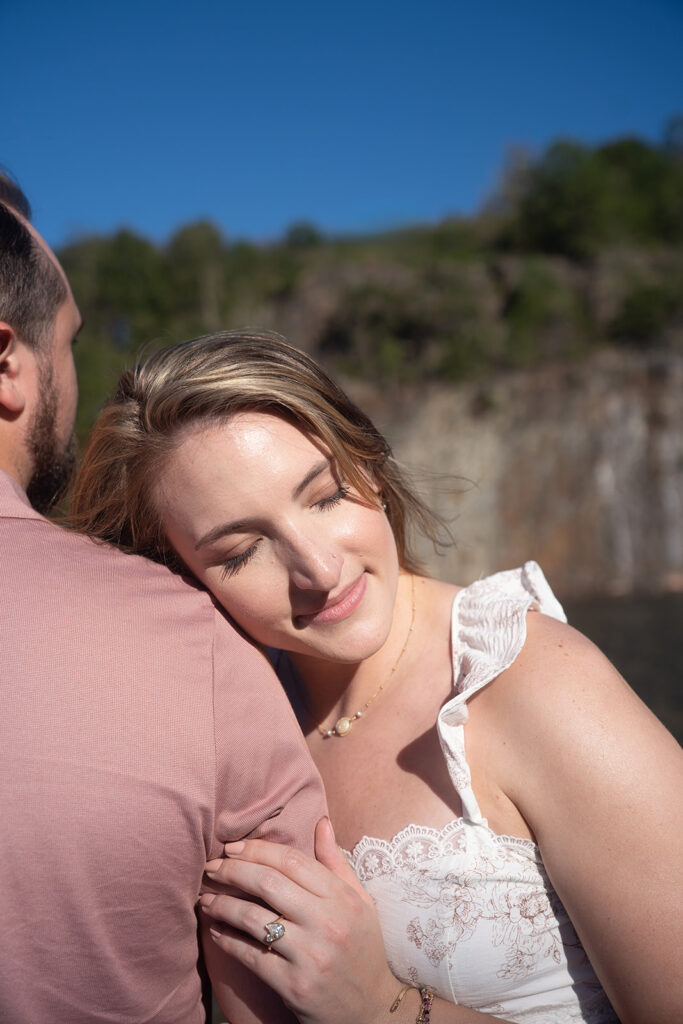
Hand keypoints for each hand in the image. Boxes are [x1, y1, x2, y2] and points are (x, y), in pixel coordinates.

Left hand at [200, 817, 399, 1023]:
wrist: (372, 1011)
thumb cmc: (364, 950)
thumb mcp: (360, 903)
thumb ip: (337, 862)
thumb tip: (321, 822)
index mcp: (343, 898)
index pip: (292, 861)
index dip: (257, 849)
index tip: (233, 847)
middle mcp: (328, 923)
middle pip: (268, 882)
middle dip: (232, 870)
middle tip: (211, 867)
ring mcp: (311, 955)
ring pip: (253, 918)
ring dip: (222, 904)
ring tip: (206, 899)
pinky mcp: (294, 986)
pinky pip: (250, 956)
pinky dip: (227, 940)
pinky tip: (215, 931)